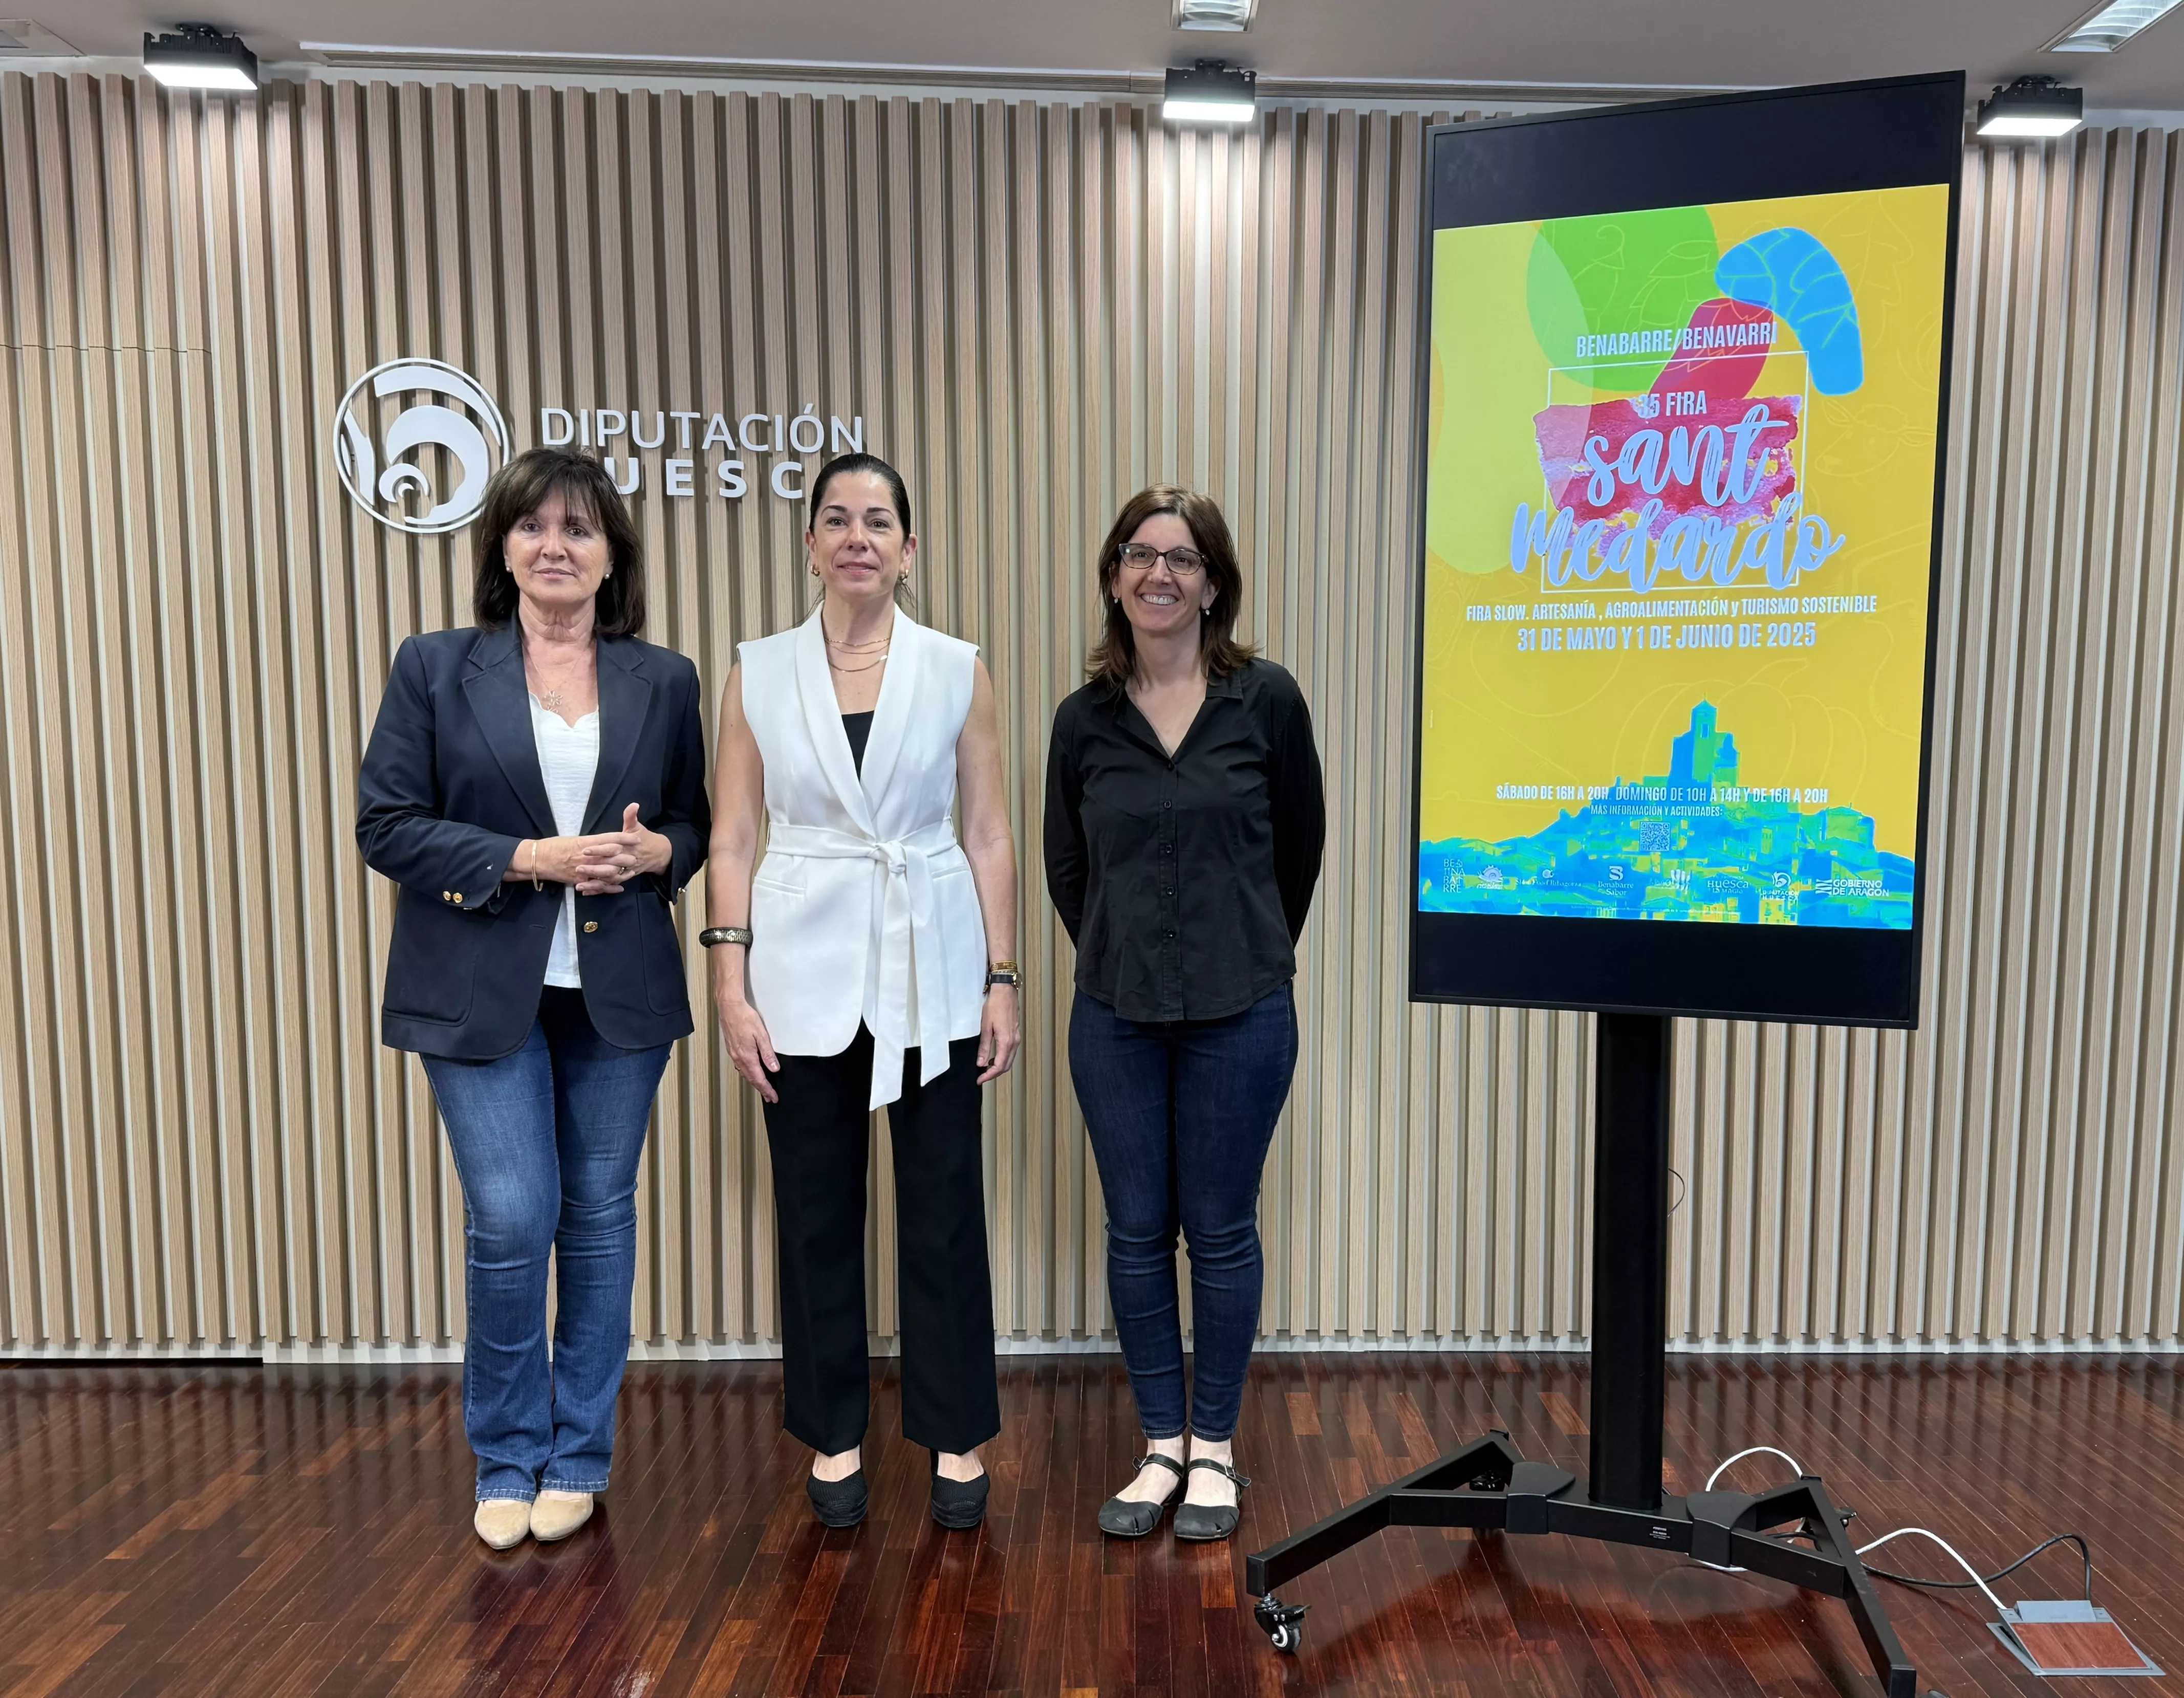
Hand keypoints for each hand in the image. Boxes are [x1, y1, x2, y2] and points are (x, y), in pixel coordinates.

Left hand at [573, 803, 670, 895]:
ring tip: (579, 885)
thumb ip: (631, 816)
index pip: (612, 848)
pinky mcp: (625, 878)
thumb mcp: (637, 826)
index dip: (599, 850)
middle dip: (594, 869)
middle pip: (610, 866)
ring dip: (595, 883)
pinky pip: (611, 885)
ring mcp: (626, 870)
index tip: (585, 850)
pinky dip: (599, 889)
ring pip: (610, 879)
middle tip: (578, 868)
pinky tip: (586, 892)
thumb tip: (633, 804)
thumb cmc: (644, 838)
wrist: (659, 854)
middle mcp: (627, 860)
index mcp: (627, 846)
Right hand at [714, 963, 780, 1103]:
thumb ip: (767, 1053)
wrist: (729, 1007)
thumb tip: (774, 1068)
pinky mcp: (732, 1048)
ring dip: (754, 1082)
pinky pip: (740, 1066)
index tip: (773, 1097)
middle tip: (769, 1097)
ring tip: (762, 1087)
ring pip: (745, 1073)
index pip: (759, 1078)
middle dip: (761, 1089)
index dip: (767, 1089)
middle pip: (751, 1079)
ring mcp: (734, 1053)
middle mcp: (739, 1058)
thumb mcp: (761, 1035)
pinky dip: (747, 1073)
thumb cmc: (745, 1017)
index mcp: (747, 1056)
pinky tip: (750, 1071)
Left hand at [976, 982, 1019, 1084]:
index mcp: (1006, 1041)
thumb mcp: (985, 1027)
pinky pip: (1011, 1052)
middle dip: (994, 1074)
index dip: (989, 1076)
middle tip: (982, 1077)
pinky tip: (994, 1057)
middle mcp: (1014, 1042)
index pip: (999, 1066)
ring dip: (999, 1067)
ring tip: (986, 1068)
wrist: (1005, 991)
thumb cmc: (995, 1005)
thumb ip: (984, 1047)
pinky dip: (1003, 1059)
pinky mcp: (1016, 1034)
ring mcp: (1017, 1038)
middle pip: (1007, 1066)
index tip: (980, 1080)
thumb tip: (981, 1063)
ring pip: (1010, 1060)